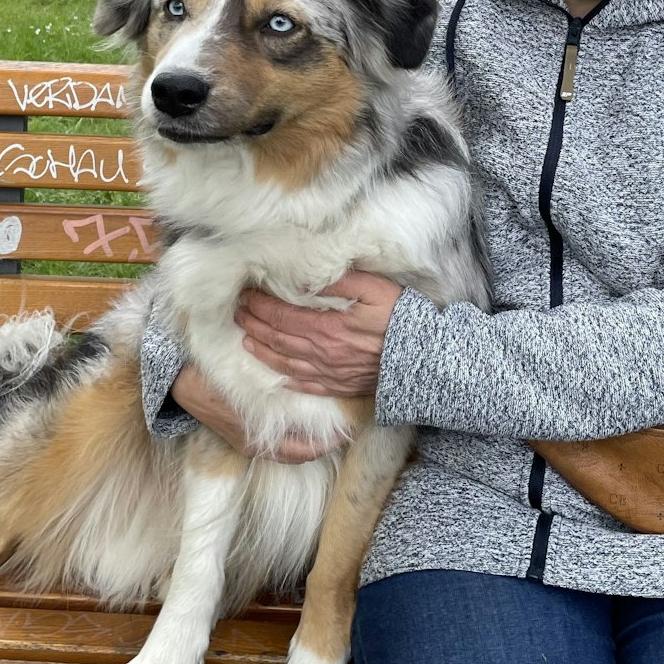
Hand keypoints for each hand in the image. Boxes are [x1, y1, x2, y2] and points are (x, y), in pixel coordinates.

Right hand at [169, 365, 344, 463]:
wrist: (181, 384)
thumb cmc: (212, 382)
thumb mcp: (244, 386)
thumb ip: (271, 392)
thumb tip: (304, 383)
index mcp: (256, 440)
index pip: (301, 451)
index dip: (325, 445)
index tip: (344, 433)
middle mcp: (254, 446)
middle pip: (297, 455)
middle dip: (320, 446)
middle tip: (342, 432)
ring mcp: (247, 443)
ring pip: (286, 451)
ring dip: (307, 444)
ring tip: (327, 429)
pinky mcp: (242, 436)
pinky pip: (275, 444)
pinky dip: (292, 438)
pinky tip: (301, 422)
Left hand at [236, 270, 401, 397]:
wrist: (426, 359)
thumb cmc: (401, 318)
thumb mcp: (374, 288)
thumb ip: (339, 282)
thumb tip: (308, 277)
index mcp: (327, 326)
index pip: (281, 315)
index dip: (260, 306)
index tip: (246, 296)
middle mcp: (322, 352)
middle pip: (277, 338)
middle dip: (254, 325)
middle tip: (238, 314)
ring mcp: (330, 372)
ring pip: (286, 363)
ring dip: (262, 351)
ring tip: (246, 341)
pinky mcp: (340, 386)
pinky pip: (306, 385)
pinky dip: (286, 379)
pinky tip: (276, 376)